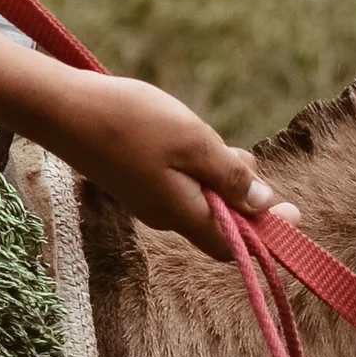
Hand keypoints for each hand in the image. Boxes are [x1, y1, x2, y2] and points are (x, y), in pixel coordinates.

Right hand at [41, 70, 295, 260]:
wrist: (62, 109)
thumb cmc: (130, 123)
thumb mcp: (193, 142)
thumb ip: (229, 176)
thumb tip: (262, 204)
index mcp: (183, 213)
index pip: (233, 246)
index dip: (267, 235)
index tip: (293, 212)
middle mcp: (165, 214)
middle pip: (218, 222)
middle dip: (244, 197)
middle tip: (248, 159)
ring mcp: (146, 196)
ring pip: (198, 198)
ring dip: (219, 177)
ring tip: (222, 143)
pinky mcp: (132, 178)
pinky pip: (178, 183)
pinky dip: (196, 167)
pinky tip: (192, 137)